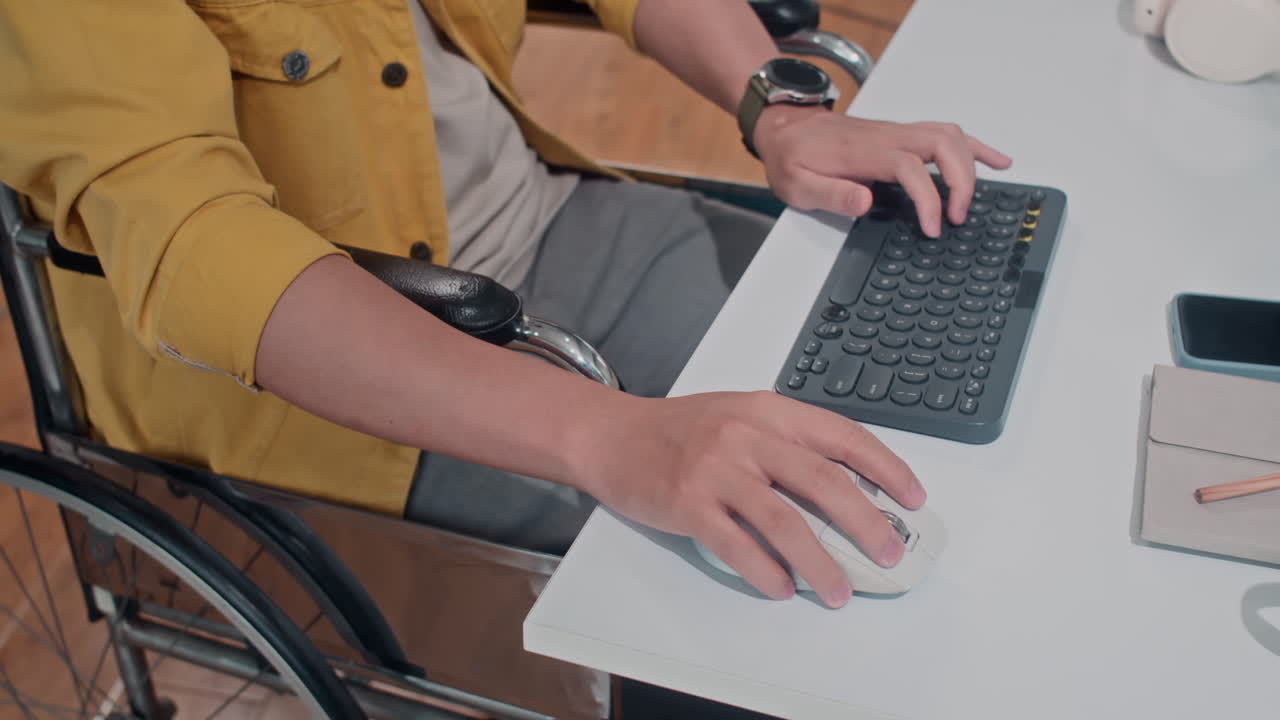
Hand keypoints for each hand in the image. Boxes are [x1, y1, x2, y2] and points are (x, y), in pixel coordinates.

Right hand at [571, 391, 924, 607]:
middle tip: (888, 554)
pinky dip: (765, 571)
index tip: (911, 498)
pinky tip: (781, 587)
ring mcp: (717, 470)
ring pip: (785, 521)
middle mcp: (747, 436)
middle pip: (824, 483)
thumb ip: (788, 444)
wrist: (612, 435)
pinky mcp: (688, 503)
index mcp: (769, 411)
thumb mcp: (741, 417)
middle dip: (866, 525)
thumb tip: (846, 492)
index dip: (885, 469)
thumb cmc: (680, 430)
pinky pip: (737, 544)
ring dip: (820, 563)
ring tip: (839, 591)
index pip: (843, 438)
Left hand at [753, 105, 1012, 237]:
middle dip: (960, 181)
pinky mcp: (903, 135)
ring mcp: (898, 133)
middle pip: (942, 144)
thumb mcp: (797, 184)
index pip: (910, 168)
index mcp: (864, 152)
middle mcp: (888, 137)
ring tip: (976, 201)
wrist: (786, 127)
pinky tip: (995, 161)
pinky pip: (946, 133)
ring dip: (971, 165)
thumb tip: (864, 203)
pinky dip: (975, 147)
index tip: (932, 228)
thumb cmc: (793, 157)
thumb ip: (831, 194)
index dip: (928, 198)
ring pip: (949, 136)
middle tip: (957, 217)